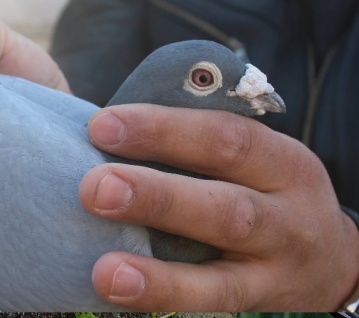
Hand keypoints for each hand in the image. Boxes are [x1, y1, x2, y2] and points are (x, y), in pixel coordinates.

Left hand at [79, 104, 358, 310]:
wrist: (330, 259)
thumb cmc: (267, 192)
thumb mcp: (256, 161)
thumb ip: (199, 147)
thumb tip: (113, 131)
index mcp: (281, 162)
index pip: (223, 137)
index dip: (162, 130)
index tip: (103, 126)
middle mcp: (287, 215)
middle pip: (225, 207)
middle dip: (156, 196)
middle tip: (95, 187)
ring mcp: (276, 269)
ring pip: (222, 279)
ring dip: (161, 275)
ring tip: (106, 272)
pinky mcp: (260, 305)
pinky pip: (213, 307)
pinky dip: (167, 300)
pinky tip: (121, 294)